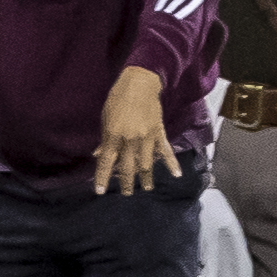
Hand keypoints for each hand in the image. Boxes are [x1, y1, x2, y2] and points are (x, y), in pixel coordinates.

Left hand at [93, 64, 179, 194]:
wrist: (140, 84)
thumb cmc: (118, 98)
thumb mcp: (106, 117)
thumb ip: (105, 139)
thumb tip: (99, 155)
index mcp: (114, 135)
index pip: (107, 162)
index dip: (103, 177)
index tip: (100, 191)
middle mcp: (130, 140)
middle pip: (128, 167)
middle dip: (126, 182)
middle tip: (127, 193)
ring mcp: (146, 137)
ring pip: (146, 163)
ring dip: (146, 178)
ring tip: (147, 188)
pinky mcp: (159, 133)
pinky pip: (165, 151)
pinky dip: (171, 163)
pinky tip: (176, 175)